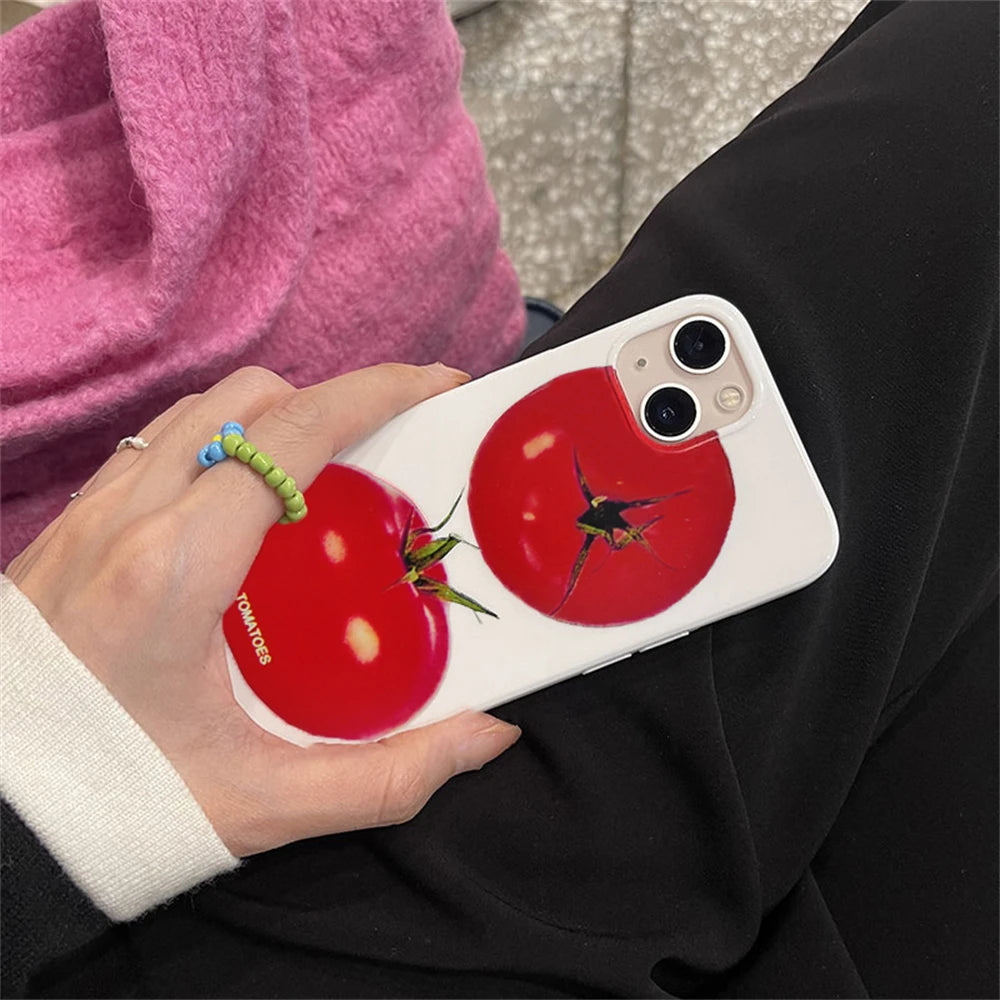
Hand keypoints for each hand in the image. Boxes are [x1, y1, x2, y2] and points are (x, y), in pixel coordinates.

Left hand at [5, 363, 520, 857]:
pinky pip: (156, 449)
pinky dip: (218, 448)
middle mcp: (126, 520)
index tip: (438, 385)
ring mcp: (87, 519)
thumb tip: (485, 736)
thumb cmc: (114, 809)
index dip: (379, 392)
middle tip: (391, 444)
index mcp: (177, 569)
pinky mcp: (65, 534)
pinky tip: (245, 513)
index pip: (294, 434)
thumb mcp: (267, 804)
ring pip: (197, 412)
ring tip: (325, 474)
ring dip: (272, 420)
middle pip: (249, 399)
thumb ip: (391, 776)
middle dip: (334, 400)